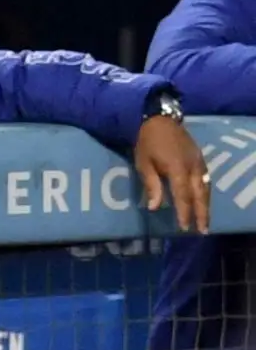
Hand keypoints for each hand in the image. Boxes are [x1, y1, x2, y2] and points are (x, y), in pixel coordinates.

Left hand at [134, 116, 209, 233]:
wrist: (160, 119)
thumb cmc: (147, 142)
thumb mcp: (143, 164)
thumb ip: (152, 186)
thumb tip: (155, 207)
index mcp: (178, 169)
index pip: (183, 196)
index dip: (184, 213)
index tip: (184, 227)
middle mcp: (193, 167)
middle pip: (200, 194)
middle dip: (202, 213)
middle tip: (203, 230)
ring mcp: (199, 162)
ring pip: (206, 187)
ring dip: (206, 205)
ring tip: (205, 221)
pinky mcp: (200, 158)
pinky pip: (205, 179)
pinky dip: (206, 193)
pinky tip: (203, 201)